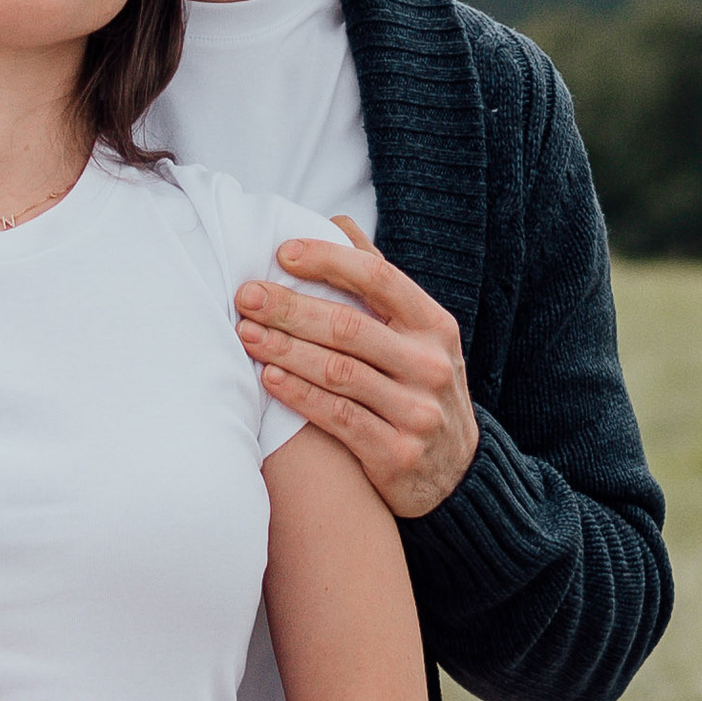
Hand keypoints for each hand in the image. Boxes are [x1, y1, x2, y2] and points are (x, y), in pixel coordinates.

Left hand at [235, 217, 477, 519]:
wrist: (456, 476)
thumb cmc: (419, 387)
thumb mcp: (418, 335)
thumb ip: (378, 283)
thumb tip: (338, 224)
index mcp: (434, 326)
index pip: (378, 278)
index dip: (328, 261)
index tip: (281, 252)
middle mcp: (430, 365)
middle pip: (349, 326)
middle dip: (290, 308)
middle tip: (245, 295)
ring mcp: (416, 412)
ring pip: (338, 372)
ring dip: (285, 350)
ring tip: (246, 333)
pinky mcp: (397, 454)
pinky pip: (337, 417)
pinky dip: (299, 394)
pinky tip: (268, 378)